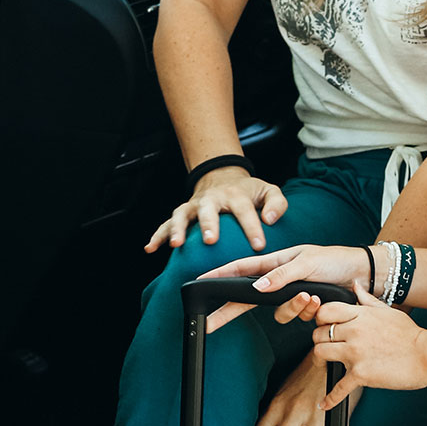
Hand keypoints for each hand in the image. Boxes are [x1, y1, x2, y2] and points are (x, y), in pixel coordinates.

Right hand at [147, 164, 286, 254]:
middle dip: (208, 224)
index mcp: (236, 194)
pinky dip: (157, 235)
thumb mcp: (268, 191)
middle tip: (210, 240)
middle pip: (209, 209)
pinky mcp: (183, 213)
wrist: (222, 176)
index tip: (258, 246)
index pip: (245, 211)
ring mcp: (194, 206)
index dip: (252, 228)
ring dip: (177, 228)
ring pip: (182, 215)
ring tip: (175, 244)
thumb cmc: (247, 191)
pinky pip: (166, 223)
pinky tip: (150, 248)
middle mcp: (212, 199)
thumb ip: (276, 203)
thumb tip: (270, 220)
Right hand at [198, 243, 378, 331]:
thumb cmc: (334, 260)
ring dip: (294, 308)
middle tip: (209, 324)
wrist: (361, 274)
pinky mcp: (304, 309)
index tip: (200, 283)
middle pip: (246, 300)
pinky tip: (321, 301)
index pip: (240, 270)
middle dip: (229, 312)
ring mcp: (290, 296)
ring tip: (312, 297)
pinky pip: (297, 318)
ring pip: (278, 313)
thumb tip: (257, 288)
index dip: (219, 276)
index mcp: (274, 263)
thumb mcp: (306, 262)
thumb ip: (281, 276)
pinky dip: (309, 312)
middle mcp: (278, 281)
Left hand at [292, 292, 426, 394]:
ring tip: (327, 364)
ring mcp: (356, 353)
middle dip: (320, 340)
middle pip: (318, 334)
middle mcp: (354, 332)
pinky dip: (330, 399)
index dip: (321, 319)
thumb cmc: (411, 335)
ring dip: (321, 360)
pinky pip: (338, 388)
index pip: (325, 311)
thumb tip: (355, 285)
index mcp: (360, 315)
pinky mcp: (361, 374)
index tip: (324, 325)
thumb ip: (366, 300)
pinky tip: (324, 404)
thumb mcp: (387, 311)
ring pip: (320, 353)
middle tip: (327, 346)